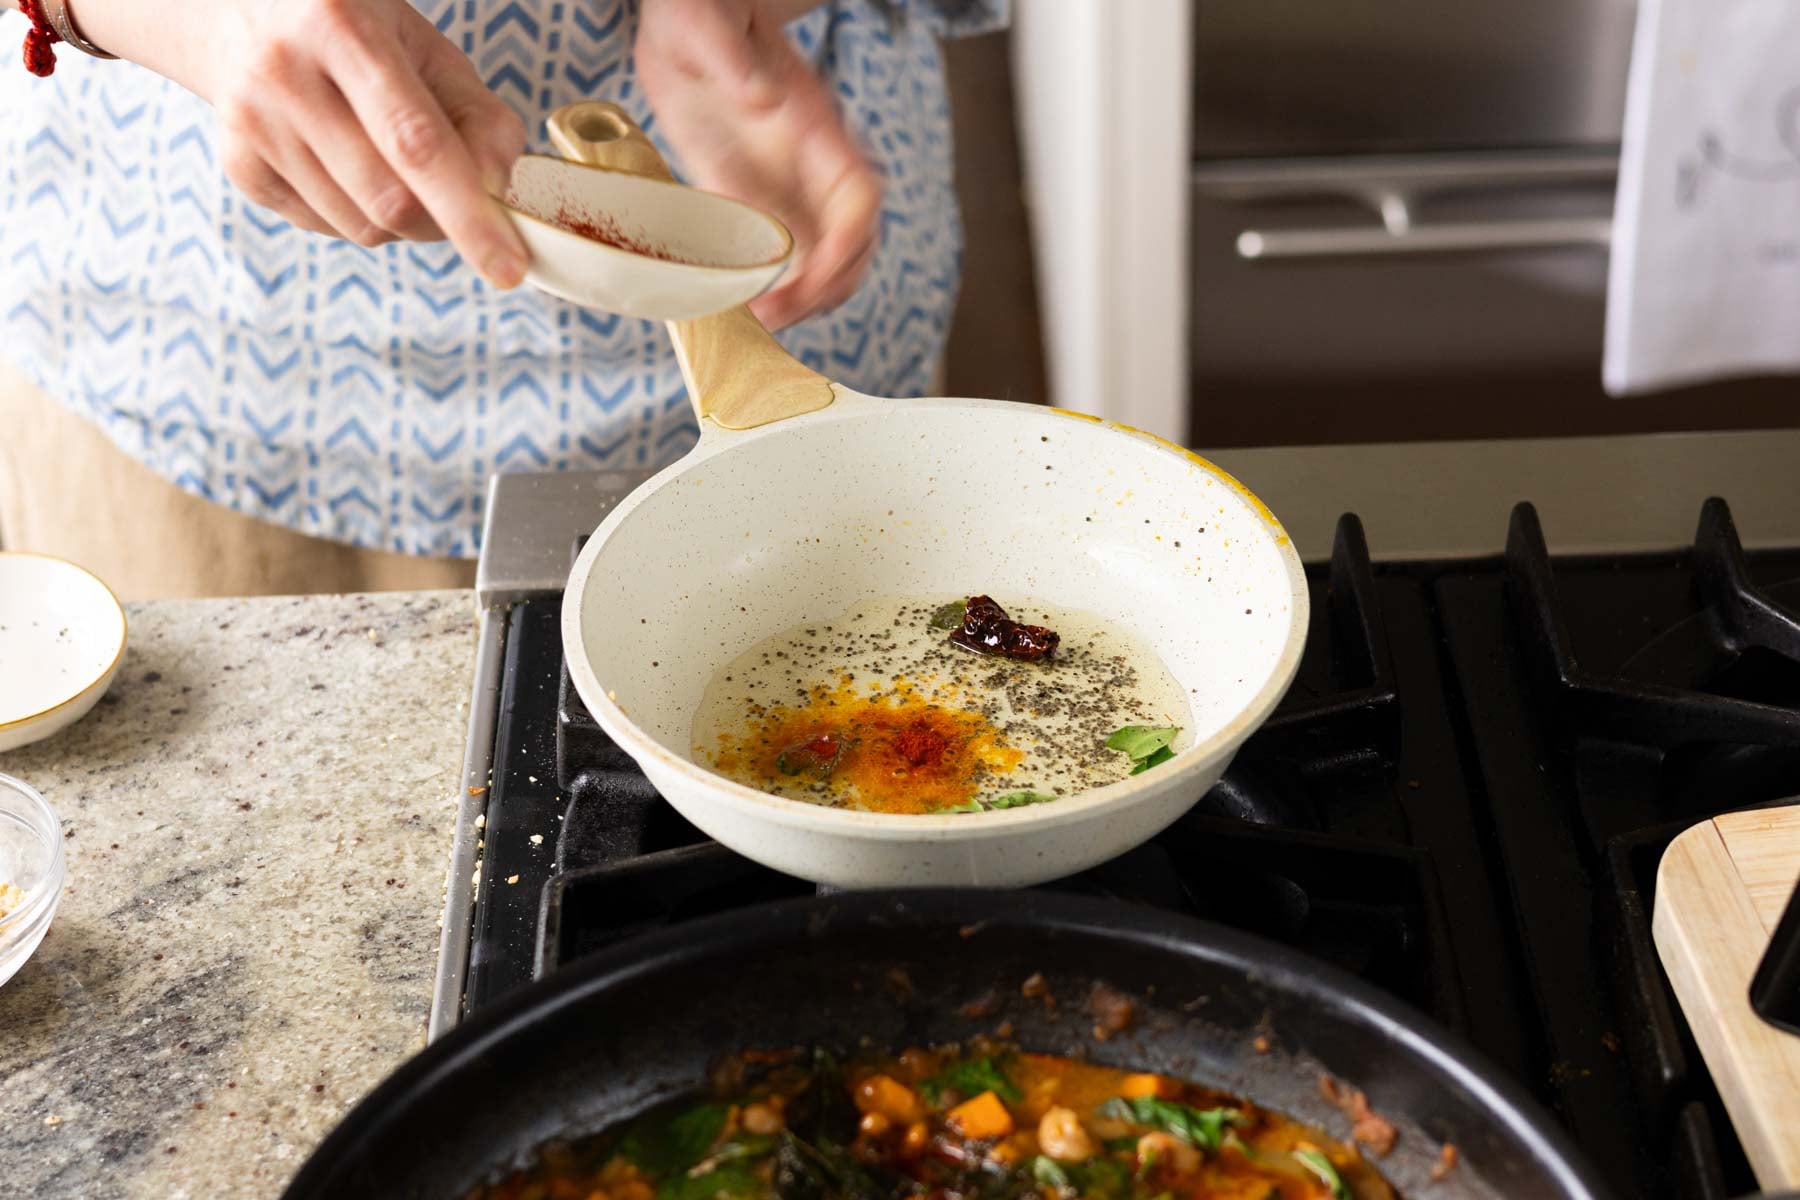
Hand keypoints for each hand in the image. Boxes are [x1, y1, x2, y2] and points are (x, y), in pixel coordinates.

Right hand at [80, 0, 530, 286]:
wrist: (241, 12)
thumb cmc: (358, 31)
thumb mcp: (427, 48)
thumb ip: (480, 116)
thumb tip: (496, 190)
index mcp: (341, 28)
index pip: (417, 144)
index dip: (469, 214)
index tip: (508, 268)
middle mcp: (284, 73)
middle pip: (389, 200)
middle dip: (443, 221)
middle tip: (457, 197)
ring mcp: (252, 123)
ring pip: (360, 226)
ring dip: (403, 221)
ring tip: (394, 165)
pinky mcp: (238, 165)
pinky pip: (326, 229)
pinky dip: (359, 216)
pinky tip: (350, 166)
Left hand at [636, 0, 882, 328]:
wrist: (685, 20)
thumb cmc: (700, 14)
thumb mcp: (706, 27)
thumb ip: (734, 59)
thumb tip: (765, 99)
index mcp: (812, 125)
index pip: (859, 197)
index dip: (848, 244)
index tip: (817, 276)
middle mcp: (810, 163)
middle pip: (854, 242)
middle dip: (829, 287)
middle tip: (779, 313)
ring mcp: (786, 184)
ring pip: (823, 257)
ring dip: (805, 297)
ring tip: (763, 319)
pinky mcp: (752, 197)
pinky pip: (778, 254)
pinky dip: (772, 286)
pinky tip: (743, 303)